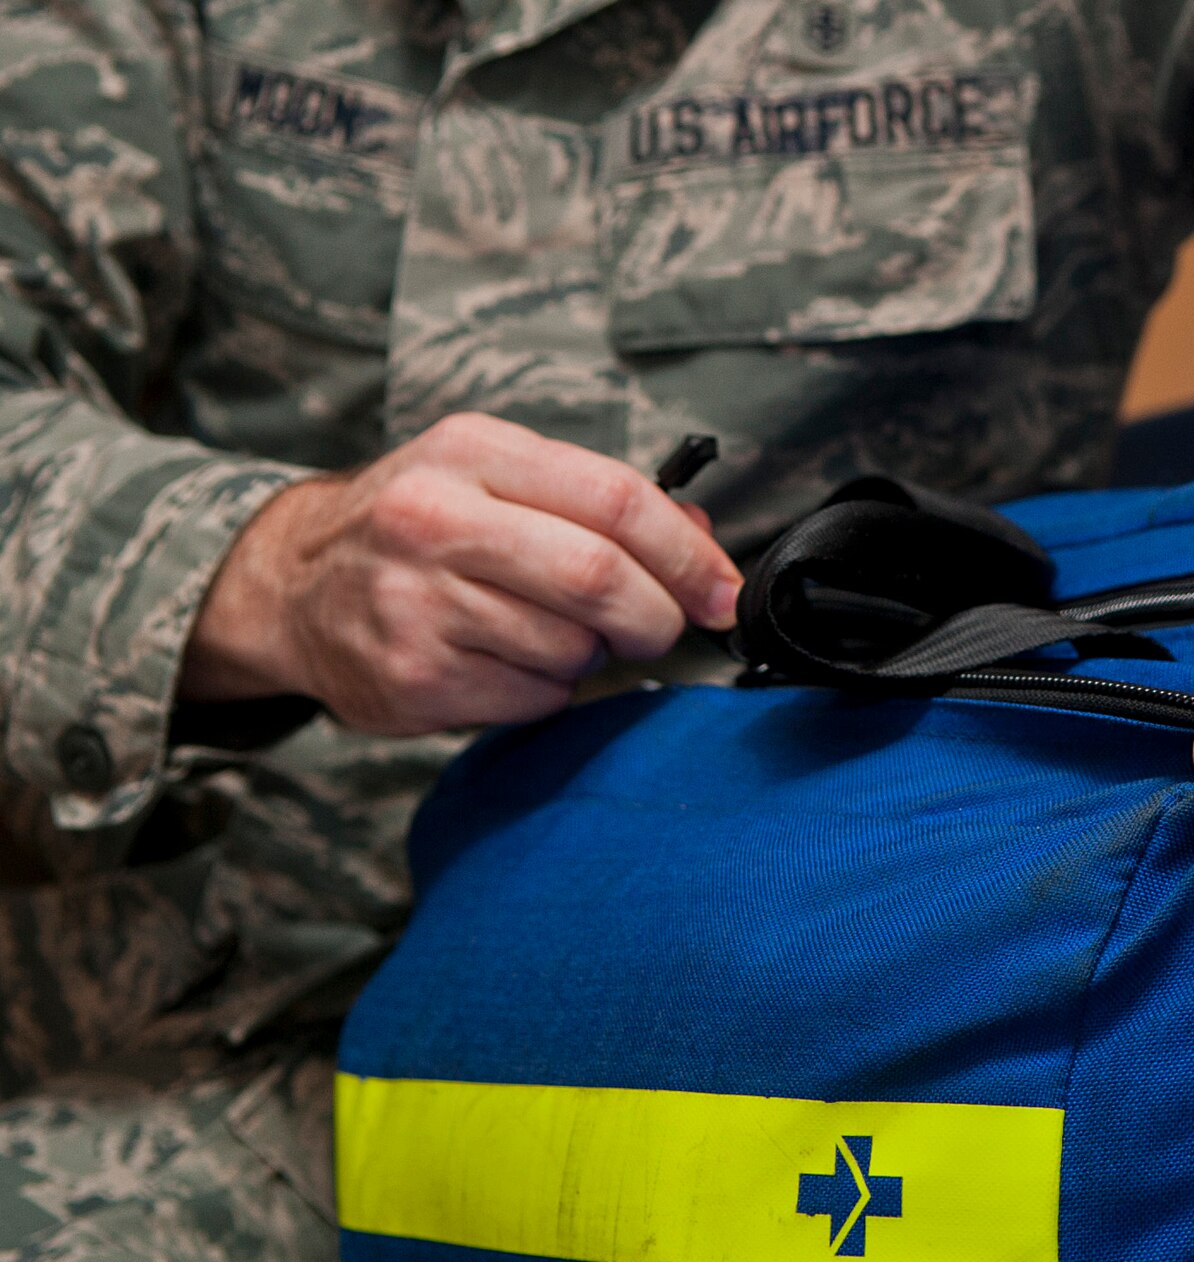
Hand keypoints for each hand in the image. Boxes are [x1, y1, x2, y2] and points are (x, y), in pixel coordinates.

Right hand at [182, 413, 741, 734]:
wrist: (290, 585)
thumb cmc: (418, 526)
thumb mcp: (497, 476)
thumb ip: (600, 502)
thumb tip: (704, 546)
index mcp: (472, 452)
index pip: (616, 499)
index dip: (690, 554)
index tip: (723, 591)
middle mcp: (435, 520)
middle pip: (599, 577)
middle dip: (655, 615)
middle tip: (660, 627)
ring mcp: (416, 603)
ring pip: (572, 647)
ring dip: (590, 654)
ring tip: (544, 631)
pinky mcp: (411, 678)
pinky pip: (534, 698)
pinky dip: (545, 689)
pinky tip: (503, 662)